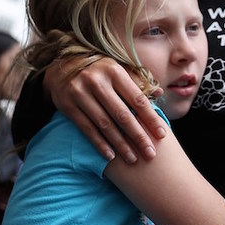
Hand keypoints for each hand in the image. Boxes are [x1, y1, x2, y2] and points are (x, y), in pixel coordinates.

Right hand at [44, 56, 166, 163]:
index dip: (150, 118)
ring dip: (120, 144)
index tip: (162, 134)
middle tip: (150, 154)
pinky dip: (99, 144)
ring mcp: (80, 94)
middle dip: (138, 137)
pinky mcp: (67, 106)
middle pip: (122, 115)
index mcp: (114, 72)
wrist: (62, 66)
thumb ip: (138, 81)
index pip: (137, 99)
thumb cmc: (100, 71)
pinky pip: (87, 129)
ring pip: (105, 125)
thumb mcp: (118, 70)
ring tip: (133, 159)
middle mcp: (96, 82)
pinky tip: (111, 156)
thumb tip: (159, 93)